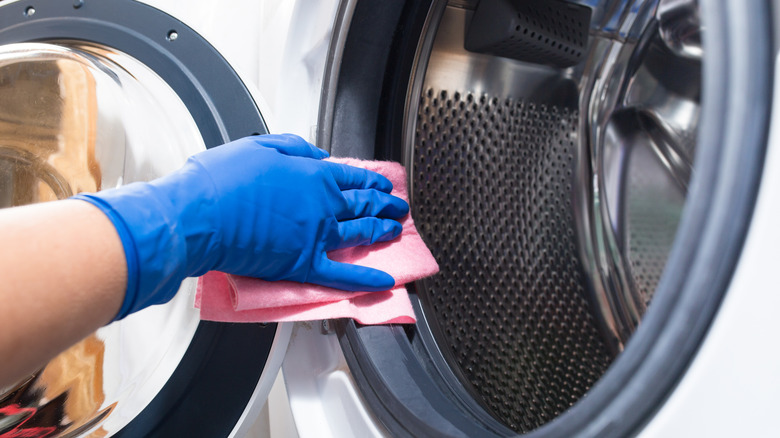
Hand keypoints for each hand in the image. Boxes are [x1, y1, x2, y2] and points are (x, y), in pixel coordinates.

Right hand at [73, 134, 408, 319]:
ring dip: (382, 232)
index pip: (352, 177)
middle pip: (363, 204)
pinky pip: (342, 275)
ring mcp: (316, 236)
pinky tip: (384, 282)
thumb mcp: (260, 145)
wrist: (199, 215)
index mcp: (313, 175)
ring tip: (396, 231)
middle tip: (398, 207)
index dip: (371, 181)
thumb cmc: (221, 180)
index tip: (382, 185)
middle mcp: (322, 205)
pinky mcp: (303, 264)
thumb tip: (319, 155)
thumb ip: (296, 148)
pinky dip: (365, 280)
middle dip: (385, 205)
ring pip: (360, 234)